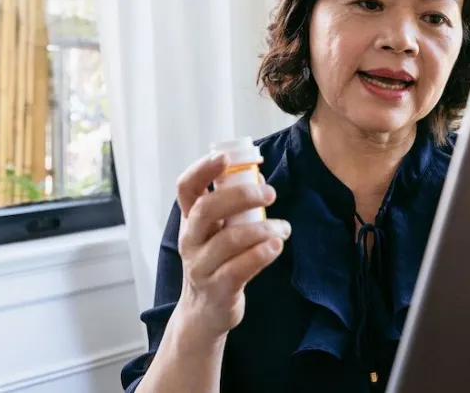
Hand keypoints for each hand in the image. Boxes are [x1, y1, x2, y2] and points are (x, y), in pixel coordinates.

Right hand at [172, 152, 290, 341]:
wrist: (203, 313)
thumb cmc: (215, 262)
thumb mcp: (215, 232)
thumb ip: (231, 206)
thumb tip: (258, 176)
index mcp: (190, 220)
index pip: (186, 187)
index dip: (203, 169)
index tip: (226, 157)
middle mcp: (190, 240)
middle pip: (207, 209)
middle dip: (241, 196)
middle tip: (270, 193)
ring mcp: (201, 266)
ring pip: (228, 240)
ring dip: (262, 228)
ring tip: (283, 228)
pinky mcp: (218, 289)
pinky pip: (239, 268)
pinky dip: (261, 254)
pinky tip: (276, 246)